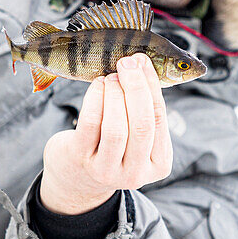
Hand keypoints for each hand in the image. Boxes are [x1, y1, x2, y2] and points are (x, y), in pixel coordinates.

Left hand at [39, 54, 172, 214]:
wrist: (77, 177)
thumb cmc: (114, 146)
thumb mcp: (137, 136)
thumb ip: (145, 108)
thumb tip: (142, 63)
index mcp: (159, 165)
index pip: (160, 119)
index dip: (152, 86)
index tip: (144, 61)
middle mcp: (136, 173)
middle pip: (142, 125)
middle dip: (136, 87)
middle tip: (127, 62)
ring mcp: (107, 170)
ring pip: (116, 127)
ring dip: (115, 94)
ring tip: (111, 76)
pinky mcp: (81, 159)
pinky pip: (91, 123)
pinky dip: (95, 98)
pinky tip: (98, 85)